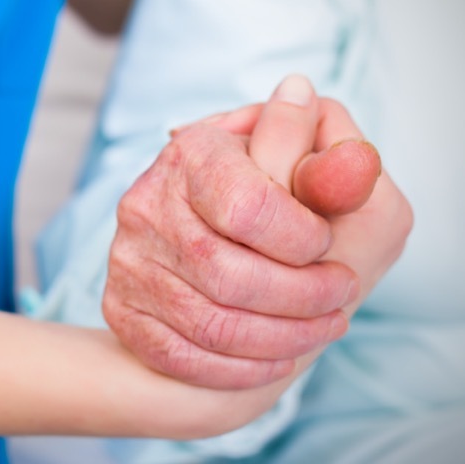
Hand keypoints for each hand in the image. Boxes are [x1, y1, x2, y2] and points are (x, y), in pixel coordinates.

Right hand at [102, 75, 372, 389]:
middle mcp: (146, 204)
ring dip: (285, 338)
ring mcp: (128, 260)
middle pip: (228, 275)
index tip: (327, 244)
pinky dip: (244, 368)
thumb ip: (322, 152)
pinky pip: (182, 358)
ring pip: (211, 325)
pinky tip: (283, 356)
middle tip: (341, 294)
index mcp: (193, 153)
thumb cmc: (279, 202)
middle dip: (302, 296)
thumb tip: (305, 95)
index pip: (247, 207)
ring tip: (326, 325)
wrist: (221, 254)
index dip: (301, 238)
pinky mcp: (122, 310)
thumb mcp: (313, 166)